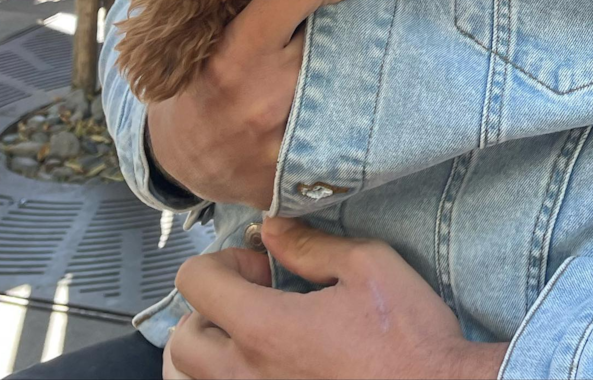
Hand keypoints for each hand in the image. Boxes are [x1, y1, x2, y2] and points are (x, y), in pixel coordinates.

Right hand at [147, 0, 376, 208]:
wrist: (183, 156)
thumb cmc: (199, 72)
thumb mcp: (215, 18)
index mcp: (230, 55)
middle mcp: (259, 100)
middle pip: (332, 41)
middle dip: (350, 23)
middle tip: (361, 12)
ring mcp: (280, 145)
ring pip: (347, 86)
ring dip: (354, 63)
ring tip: (349, 54)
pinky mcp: (297, 176)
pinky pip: (345, 133)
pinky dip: (352, 108)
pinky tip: (347, 98)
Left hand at [165, 218, 509, 379]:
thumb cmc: (410, 339)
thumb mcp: (369, 267)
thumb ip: (310, 245)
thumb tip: (272, 228)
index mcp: (267, 330)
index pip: (194, 283)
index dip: (223, 262)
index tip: (262, 268)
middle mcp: (250, 378)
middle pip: (182, 339)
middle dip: (209, 309)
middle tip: (252, 301)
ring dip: (209, 352)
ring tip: (247, 339)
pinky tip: (262, 367)